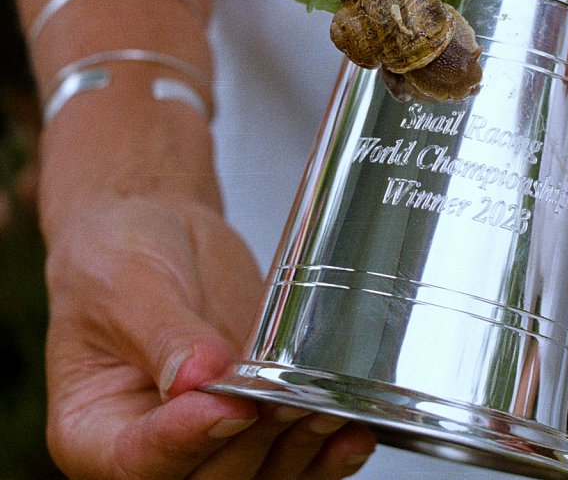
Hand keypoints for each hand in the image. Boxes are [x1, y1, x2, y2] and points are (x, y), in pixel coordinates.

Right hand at [42, 162, 375, 477]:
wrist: (161, 232)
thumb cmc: (118, 257)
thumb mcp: (125, 286)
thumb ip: (164, 336)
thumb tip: (198, 378)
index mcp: (94, 429)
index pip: (137, 460)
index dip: (185, 442)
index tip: (229, 406)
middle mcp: (155, 449)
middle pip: (207, 479)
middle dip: (253, 444)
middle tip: (287, 398)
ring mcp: (212, 439)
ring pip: (259, 475)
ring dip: (298, 449)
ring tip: (327, 407)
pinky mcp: (260, 422)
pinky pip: (295, 458)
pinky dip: (327, 453)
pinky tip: (353, 430)